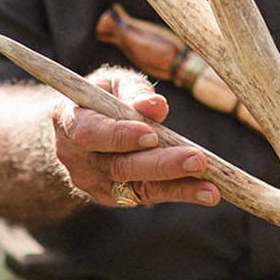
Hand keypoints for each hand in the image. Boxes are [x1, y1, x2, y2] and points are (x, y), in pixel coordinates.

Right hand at [51, 66, 218, 207]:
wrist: (74, 127)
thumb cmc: (99, 98)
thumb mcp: (113, 83)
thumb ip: (134, 91)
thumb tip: (156, 107)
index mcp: (67, 121)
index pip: (90, 133)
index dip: (120, 135)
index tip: (151, 134)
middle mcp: (76, 158)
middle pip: (118, 166)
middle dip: (160, 164)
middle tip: (196, 159)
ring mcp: (92, 181)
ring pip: (135, 187)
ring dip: (176, 185)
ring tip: (211, 187)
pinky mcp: (111, 195)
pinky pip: (146, 196)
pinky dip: (178, 193)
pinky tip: (207, 193)